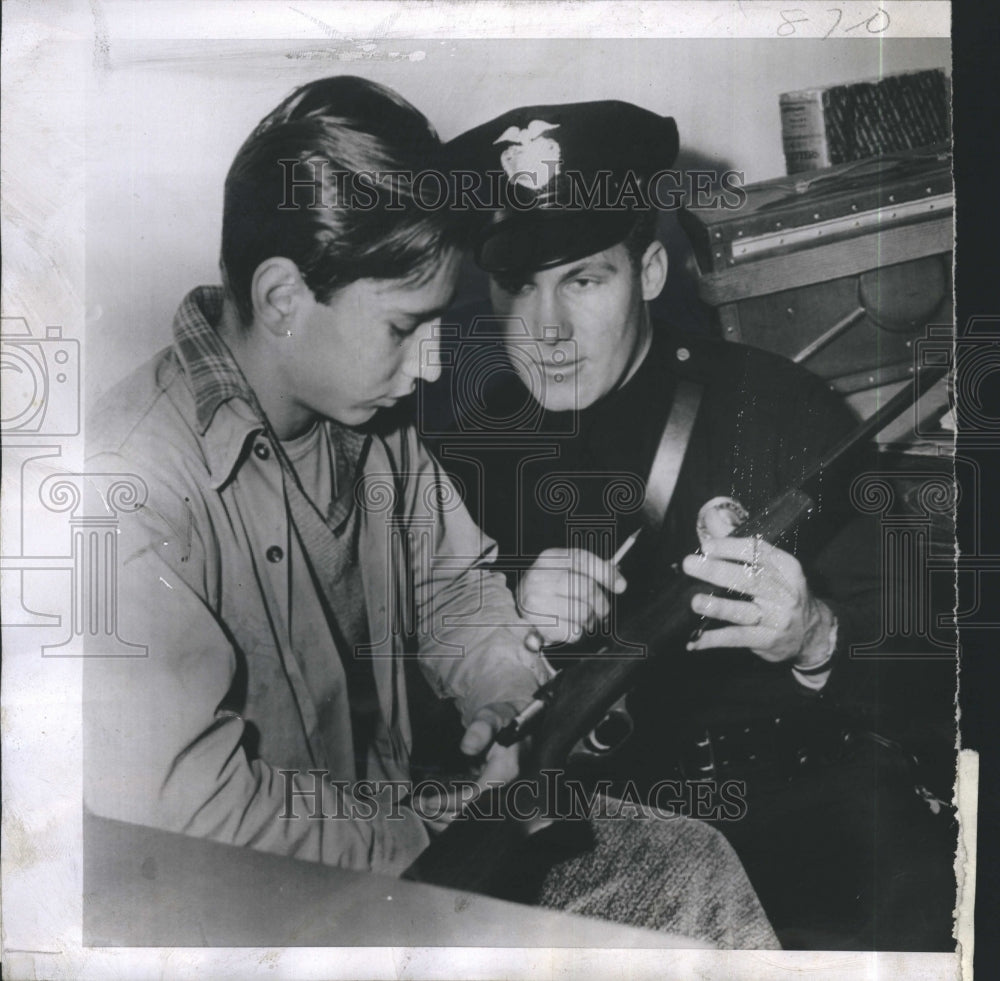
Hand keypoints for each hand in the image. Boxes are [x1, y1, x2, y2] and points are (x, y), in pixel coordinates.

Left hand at [415, 703, 522, 832]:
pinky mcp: (491, 799)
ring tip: (418, 807)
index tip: (428, 800)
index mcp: (507, 771)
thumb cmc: (502, 719)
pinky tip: (431, 809)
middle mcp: (506, 790)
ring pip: (469, 820)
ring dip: (442, 818)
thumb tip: (467, 747)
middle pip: (471, 816)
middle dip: (441, 814)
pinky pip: (469, 815)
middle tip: (415, 805)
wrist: (517, 726)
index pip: (477, 797)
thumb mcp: (492, 716)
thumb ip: (482, 728)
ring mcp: (499, 797)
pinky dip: (449, 815)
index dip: (451, 802)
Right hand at [518, 548, 625, 648]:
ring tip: (581, 619)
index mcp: (549, 558)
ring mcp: (534, 600)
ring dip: (588, 620)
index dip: (606, 573)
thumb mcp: (568, 572)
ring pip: (582, 612)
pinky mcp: (535, 624)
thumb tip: (620, 583)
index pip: (582, 560)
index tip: (621, 586)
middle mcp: (538, 576)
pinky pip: (572, 632)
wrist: (522, 607)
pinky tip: (568, 627)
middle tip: (601, 611)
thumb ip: (594, 572)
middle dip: (600, 603)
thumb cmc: (552, 589)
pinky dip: (576, 633)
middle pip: (586, 588)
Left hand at [681, 536, 835, 666]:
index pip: (758, 553)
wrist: (813, 634)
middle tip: (690, 564)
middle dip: (717, 571)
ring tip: (696, 602)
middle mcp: (784, 593)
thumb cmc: (783, 593)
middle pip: (749, 580)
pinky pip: (737, 638)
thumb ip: (740, 545)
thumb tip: (712, 518)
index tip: (706, 546)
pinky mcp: (767, 641)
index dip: (730, 548)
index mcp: (786, 568)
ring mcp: (777, 619)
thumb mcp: (773, 568)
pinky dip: (713, 639)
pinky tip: (693, 640)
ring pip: (744, 611)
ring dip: (718, 607)